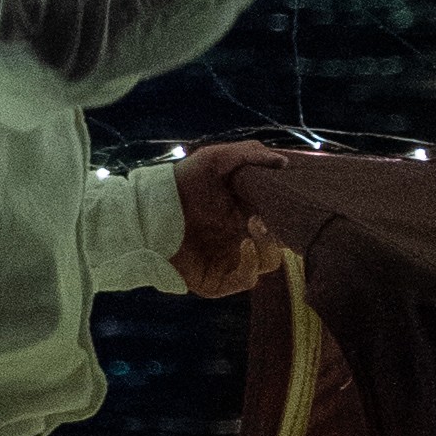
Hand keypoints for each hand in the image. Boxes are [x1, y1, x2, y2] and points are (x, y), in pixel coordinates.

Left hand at [168, 135, 284, 296]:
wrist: (147, 209)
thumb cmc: (182, 182)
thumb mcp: (214, 159)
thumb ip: (249, 155)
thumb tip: (284, 162)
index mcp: (247, 213)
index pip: (281, 220)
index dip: (287, 212)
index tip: (286, 199)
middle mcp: (243, 238)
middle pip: (280, 242)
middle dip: (279, 229)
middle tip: (265, 213)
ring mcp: (231, 260)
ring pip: (269, 262)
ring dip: (268, 244)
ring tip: (253, 225)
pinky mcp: (218, 280)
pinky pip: (248, 280)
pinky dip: (252, 265)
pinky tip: (244, 244)